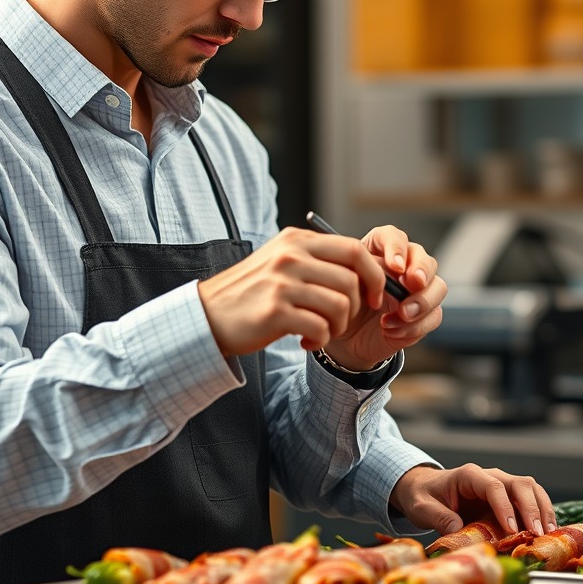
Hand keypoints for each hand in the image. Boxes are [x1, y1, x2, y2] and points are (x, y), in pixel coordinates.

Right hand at [197, 226, 392, 361]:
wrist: (208, 315)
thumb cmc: (252, 292)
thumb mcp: (281, 262)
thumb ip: (316, 259)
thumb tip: (367, 269)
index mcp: (296, 240)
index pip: (354, 249)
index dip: (373, 275)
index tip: (374, 296)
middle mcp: (290, 256)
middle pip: (352, 280)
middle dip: (358, 307)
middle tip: (343, 320)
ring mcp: (282, 283)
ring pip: (341, 306)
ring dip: (338, 326)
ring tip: (321, 332)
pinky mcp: (274, 311)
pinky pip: (320, 328)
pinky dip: (320, 341)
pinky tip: (305, 342)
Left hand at [323, 225, 446, 368]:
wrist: (346, 336)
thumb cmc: (345, 302)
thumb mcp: (347, 284)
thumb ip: (363, 272)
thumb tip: (385, 270)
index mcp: (382, 251)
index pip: (394, 237)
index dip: (397, 248)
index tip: (395, 266)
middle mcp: (405, 266)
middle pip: (426, 259)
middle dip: (422, 271)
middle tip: (412, 283)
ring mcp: (418, 291)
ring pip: (438, 287)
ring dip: (422, 302)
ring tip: (402, 314)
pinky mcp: (425, 315)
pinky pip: (434, 317)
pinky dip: (414, 326)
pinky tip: (390, 331)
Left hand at [389, 463, 556, 537]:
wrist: (424, 490)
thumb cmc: (423, 496)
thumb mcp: (422, 507)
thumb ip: (437, 517)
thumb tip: (458, 529)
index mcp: (468, 475)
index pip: (493, 486)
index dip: (505, 507)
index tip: (511, 529)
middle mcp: (489, 476)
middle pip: (519, 484)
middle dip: (531, 508)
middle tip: (537, 533)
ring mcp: (501, 486)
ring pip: (530, 489)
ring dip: (542, 509)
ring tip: (549, 534)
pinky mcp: (507, 499)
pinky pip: (529, 501)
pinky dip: (541, 513)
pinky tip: (548, 531)